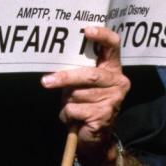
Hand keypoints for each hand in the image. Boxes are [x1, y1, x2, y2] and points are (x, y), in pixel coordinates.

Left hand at [41, 26, 129, 163]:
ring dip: (67, 99)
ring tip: (70, 104)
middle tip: (46, 81)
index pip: (113, 45)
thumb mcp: (82, 81)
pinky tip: (74, 117)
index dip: (102, 35)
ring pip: (78, 93)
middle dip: (65, 78)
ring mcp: (114, 99)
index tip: (86, 30)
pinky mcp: (105, 116)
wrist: (96, 135)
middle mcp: (118, 81)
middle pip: (90, 75)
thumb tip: (52, 56)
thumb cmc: (85, 99)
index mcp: (112, 67)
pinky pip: (75, 109)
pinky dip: (67, 113)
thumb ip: (76, 68)